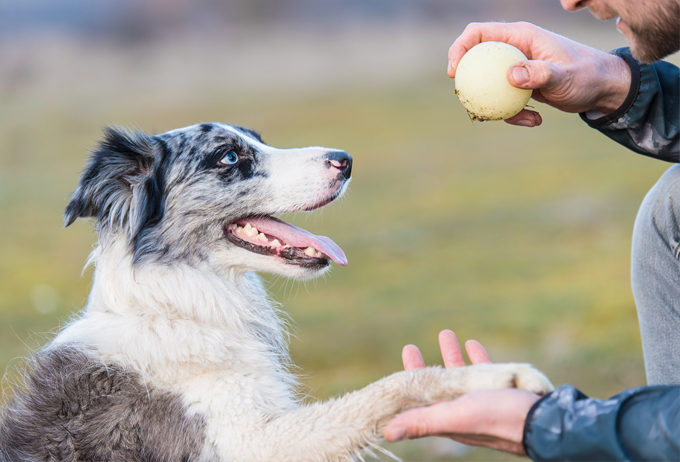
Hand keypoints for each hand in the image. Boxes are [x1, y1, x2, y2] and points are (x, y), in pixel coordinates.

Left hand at [384, 330, 541, 455]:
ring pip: (461, 375)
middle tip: (411, 346)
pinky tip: (473, 343)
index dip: (408, 379)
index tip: (401, 360)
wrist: (545, 424)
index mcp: (448, 416)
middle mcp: (463, 409)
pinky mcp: (503, 392)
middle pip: (436, 385)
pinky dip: (477, 357)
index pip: (419, 397)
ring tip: (445, 334)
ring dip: (452, 355)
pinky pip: (486, 372)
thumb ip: (422, 422)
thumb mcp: (455, 417)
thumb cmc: (499, 419)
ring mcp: (483, 400)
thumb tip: (386, 432)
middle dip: (424, 365)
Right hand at [448, 22, 631, 126]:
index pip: (479, 33)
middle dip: (469, 83)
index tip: (455, 72)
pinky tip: (534, 121)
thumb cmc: (588, 75)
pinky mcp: (520, 85)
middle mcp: (515, 49)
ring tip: (520, 118)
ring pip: (487, 84)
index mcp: (521, 36)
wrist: (604, 88)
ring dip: (493, 105)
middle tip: (470, 102)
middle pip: (476, 60)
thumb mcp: (565, 76)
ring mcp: (516, 68)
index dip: (460, 48)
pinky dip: (512, 114)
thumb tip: (511, 76)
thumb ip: (540, 74)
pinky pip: (503, 100)